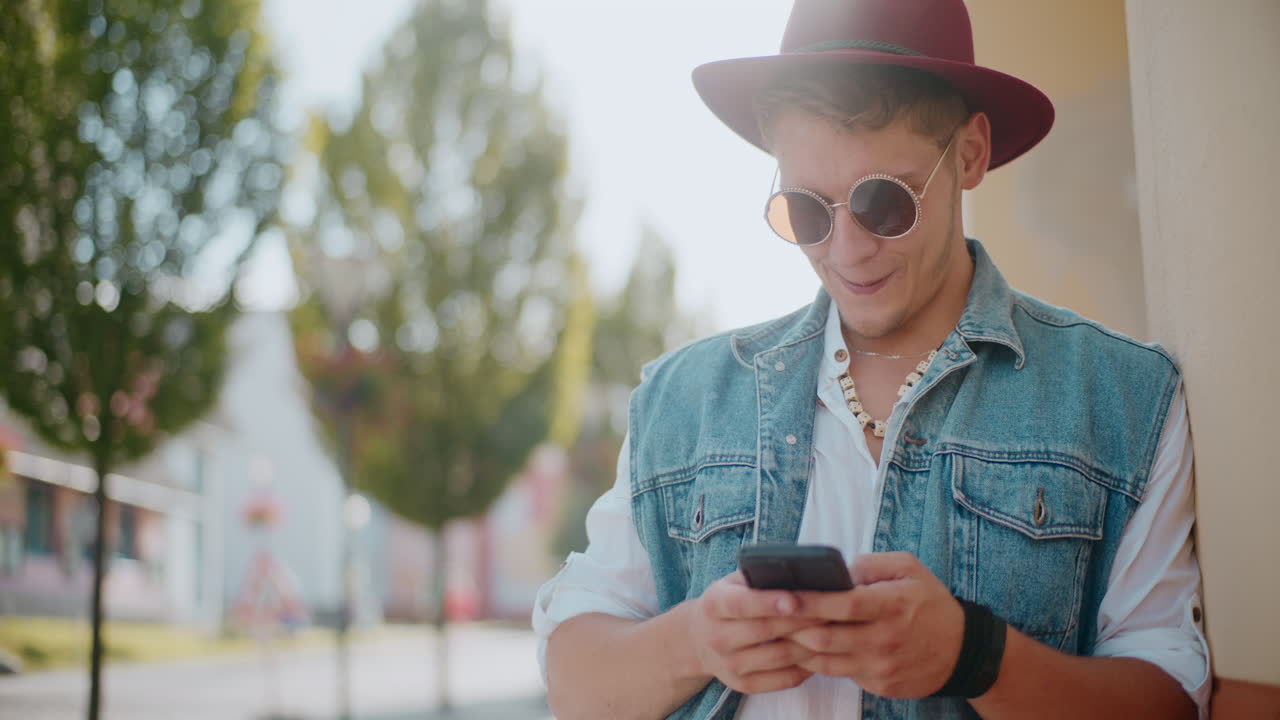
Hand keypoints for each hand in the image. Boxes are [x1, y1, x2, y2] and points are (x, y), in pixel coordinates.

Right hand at [685, 571, 825, 693]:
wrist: (699, 639)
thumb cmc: (729, 601)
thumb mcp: (733, 582)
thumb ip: (759, 576)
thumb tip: (799, 570)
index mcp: (713, 605)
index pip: (741, 604)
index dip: (768, 602)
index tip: (795, 599)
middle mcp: (717, 637)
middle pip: (764, 630)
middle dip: (800, 620)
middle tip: (831, 610)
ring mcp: (729, 665)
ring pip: (778, 657)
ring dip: (809, 644)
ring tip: (831, 630)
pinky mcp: (743, 685)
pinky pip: (782, 679)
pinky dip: (805, 667)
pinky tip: (820, 653)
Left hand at [786, 552, 964, 698]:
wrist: (962, 651)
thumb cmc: (930, 603)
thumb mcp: (909, 568)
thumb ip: (870, 564)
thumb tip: (835, 572)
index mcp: (891, 606)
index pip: (842, 605)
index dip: (809, 601)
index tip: (782, 594)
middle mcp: (884, 640)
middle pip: (824, 638)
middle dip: (791, 628)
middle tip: (766, 617)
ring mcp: (881, 668)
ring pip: (825, 662)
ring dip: (797, 648)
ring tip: (777, 633)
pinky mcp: (879, 686)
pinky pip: (839, 674)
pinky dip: (817, 663)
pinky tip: (803, 650)